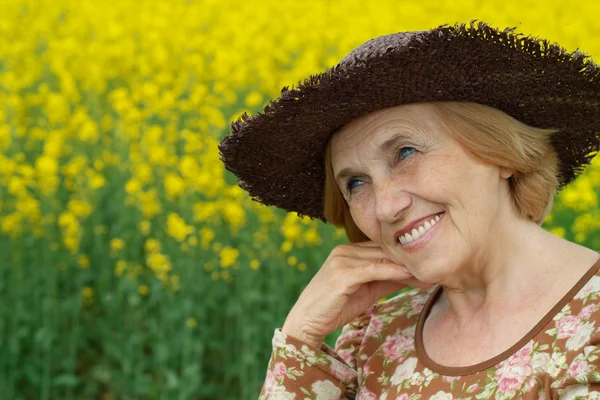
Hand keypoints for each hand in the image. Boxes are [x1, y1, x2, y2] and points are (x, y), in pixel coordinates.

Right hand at [281, 241, 430, 347]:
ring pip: (381, 257)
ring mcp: (342, 260)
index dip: (407, 255)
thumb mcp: (367, 290)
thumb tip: (413, 275)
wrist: (307, 321)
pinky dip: (392, 271)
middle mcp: (345, 250)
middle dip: (411, 258)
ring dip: (406, 264)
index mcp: (350, 251)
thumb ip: (387, 279)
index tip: (432, 261)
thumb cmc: (336, 306)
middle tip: (438, 264)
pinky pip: (373, 269)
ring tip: (430, 270)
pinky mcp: (341, 273)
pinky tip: (409, 274)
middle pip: (385, 250)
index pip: (384, 248)